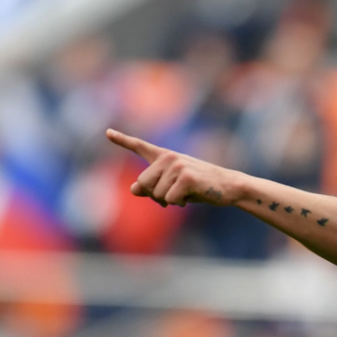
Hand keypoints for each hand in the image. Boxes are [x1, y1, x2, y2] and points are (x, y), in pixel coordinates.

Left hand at [106, 128, 241, 207]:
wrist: (228, 186)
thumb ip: (152, 186)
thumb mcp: (173, 186)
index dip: (122, 140)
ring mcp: (177, 166)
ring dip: (170, 201)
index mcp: (164, 156)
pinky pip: (169, 199)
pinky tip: (191, 196)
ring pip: (156, 195)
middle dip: (156, 196)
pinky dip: (179, 203)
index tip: (107, 132)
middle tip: (174, 195)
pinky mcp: (186, 177)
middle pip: (143, 184)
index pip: (140, 146)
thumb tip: (133, 189)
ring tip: (187, 193)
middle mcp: (168, 157)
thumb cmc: (201, 186)